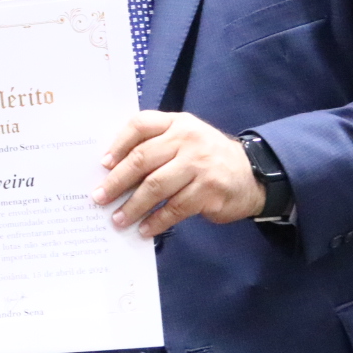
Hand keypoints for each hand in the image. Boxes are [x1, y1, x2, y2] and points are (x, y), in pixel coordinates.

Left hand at [94, 110, 264, 236]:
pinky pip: (175, 208)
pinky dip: (157, 221)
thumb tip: (113, 170)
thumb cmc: (206, 157)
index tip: (102, 164)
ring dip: (133, 206)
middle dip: (117, 181)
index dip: (118, 144)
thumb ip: (156, 145)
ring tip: (118, 219)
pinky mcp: (209, 190)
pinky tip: (145, 229)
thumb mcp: (184, 139)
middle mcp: (188, 140)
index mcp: (176, 123)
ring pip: (156, 186)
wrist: (252, 174)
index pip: (140, 125)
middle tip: (100, 197)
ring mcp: (200, 165)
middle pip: (142, 158)